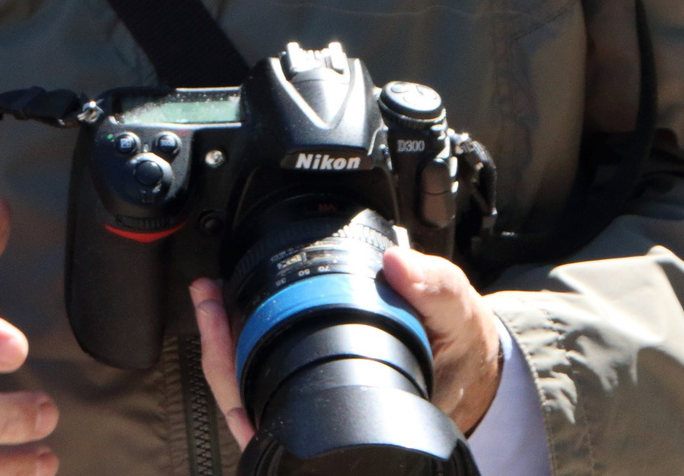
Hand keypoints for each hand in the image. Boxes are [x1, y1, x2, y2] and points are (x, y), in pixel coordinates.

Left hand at [190, 247, 504, 447]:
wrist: (477, 369)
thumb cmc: (461, 350)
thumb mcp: (457, 313)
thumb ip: (433, 287)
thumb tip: (397, 264)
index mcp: (356, 407)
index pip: (273, 407)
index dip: (235, 366)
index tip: (217, 314)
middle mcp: (328, 419)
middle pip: (250, 402)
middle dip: (218, 348)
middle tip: (207, 294)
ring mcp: (318, 408)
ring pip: (253, 395)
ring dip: (226, 347)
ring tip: (212, 296)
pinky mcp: (317, 390)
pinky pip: (269, 383)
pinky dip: (247, 350)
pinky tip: (237, 314)